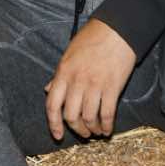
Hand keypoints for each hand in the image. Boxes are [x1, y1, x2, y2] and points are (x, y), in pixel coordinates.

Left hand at [45, 18, 137, 140]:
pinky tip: (108, 129)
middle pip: (71, 116)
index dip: (53, 124)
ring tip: (96, 131)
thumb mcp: (68, 55)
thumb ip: (59, 75)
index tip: (58, 135)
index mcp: (63, 73)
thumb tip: (48, 90)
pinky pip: (108, 113)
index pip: (52, 105)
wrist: (117, 30)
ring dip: (92, 129)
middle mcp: (77, 81)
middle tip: (83, 133)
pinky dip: (107, 125)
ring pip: (89, 118)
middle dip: (76, 129)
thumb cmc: (92, 39)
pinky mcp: (112, 87)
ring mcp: (95, 85)